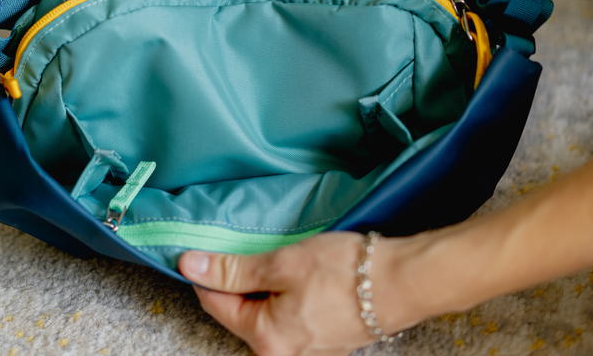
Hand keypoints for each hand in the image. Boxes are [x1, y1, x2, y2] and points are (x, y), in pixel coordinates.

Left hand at [178, 232, 423, 355]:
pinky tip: (301, 275)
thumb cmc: (344, 272)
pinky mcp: (325, 342)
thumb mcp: (282, 263)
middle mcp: (283, 355)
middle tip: (248, 249)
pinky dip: (287, 295)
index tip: (203, 249)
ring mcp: (307, 351)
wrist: (403, 282)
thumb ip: (233, 269)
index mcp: (267, 340)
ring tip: (278, 258)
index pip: (216, 304)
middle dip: (238, 281)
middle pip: (242, 313)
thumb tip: (189, 265)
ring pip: (267, 314)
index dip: (206, 274)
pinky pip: (291, 317)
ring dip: (265, 286)